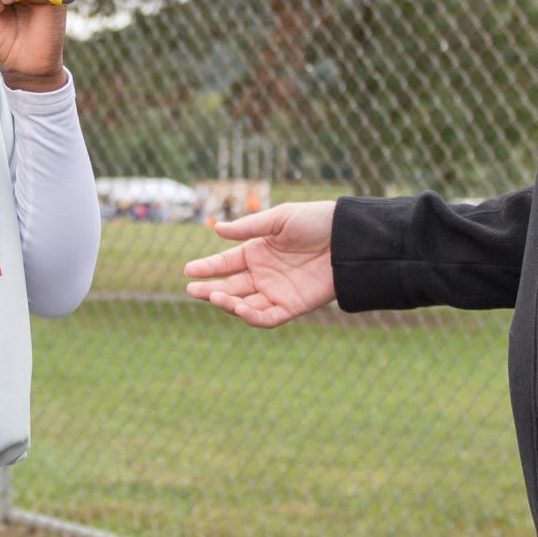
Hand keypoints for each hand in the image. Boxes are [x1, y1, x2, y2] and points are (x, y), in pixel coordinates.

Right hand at [183, 201, 337, 327]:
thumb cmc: (315, 222)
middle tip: (192, 289)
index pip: (225, 264)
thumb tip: (216, 229)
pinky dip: (251, 316)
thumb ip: (249, 228)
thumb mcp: (280, 219)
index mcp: (257, 252)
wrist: (348, 239)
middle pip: (230, 286)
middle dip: (209, 289)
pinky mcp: (293, 306)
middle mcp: (263, 274)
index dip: (207, 267)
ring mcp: (276, 292)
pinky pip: (267, 317)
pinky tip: (239, 308)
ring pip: (244, 304)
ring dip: (228, 303)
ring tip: (215, 295)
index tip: (189, 270)